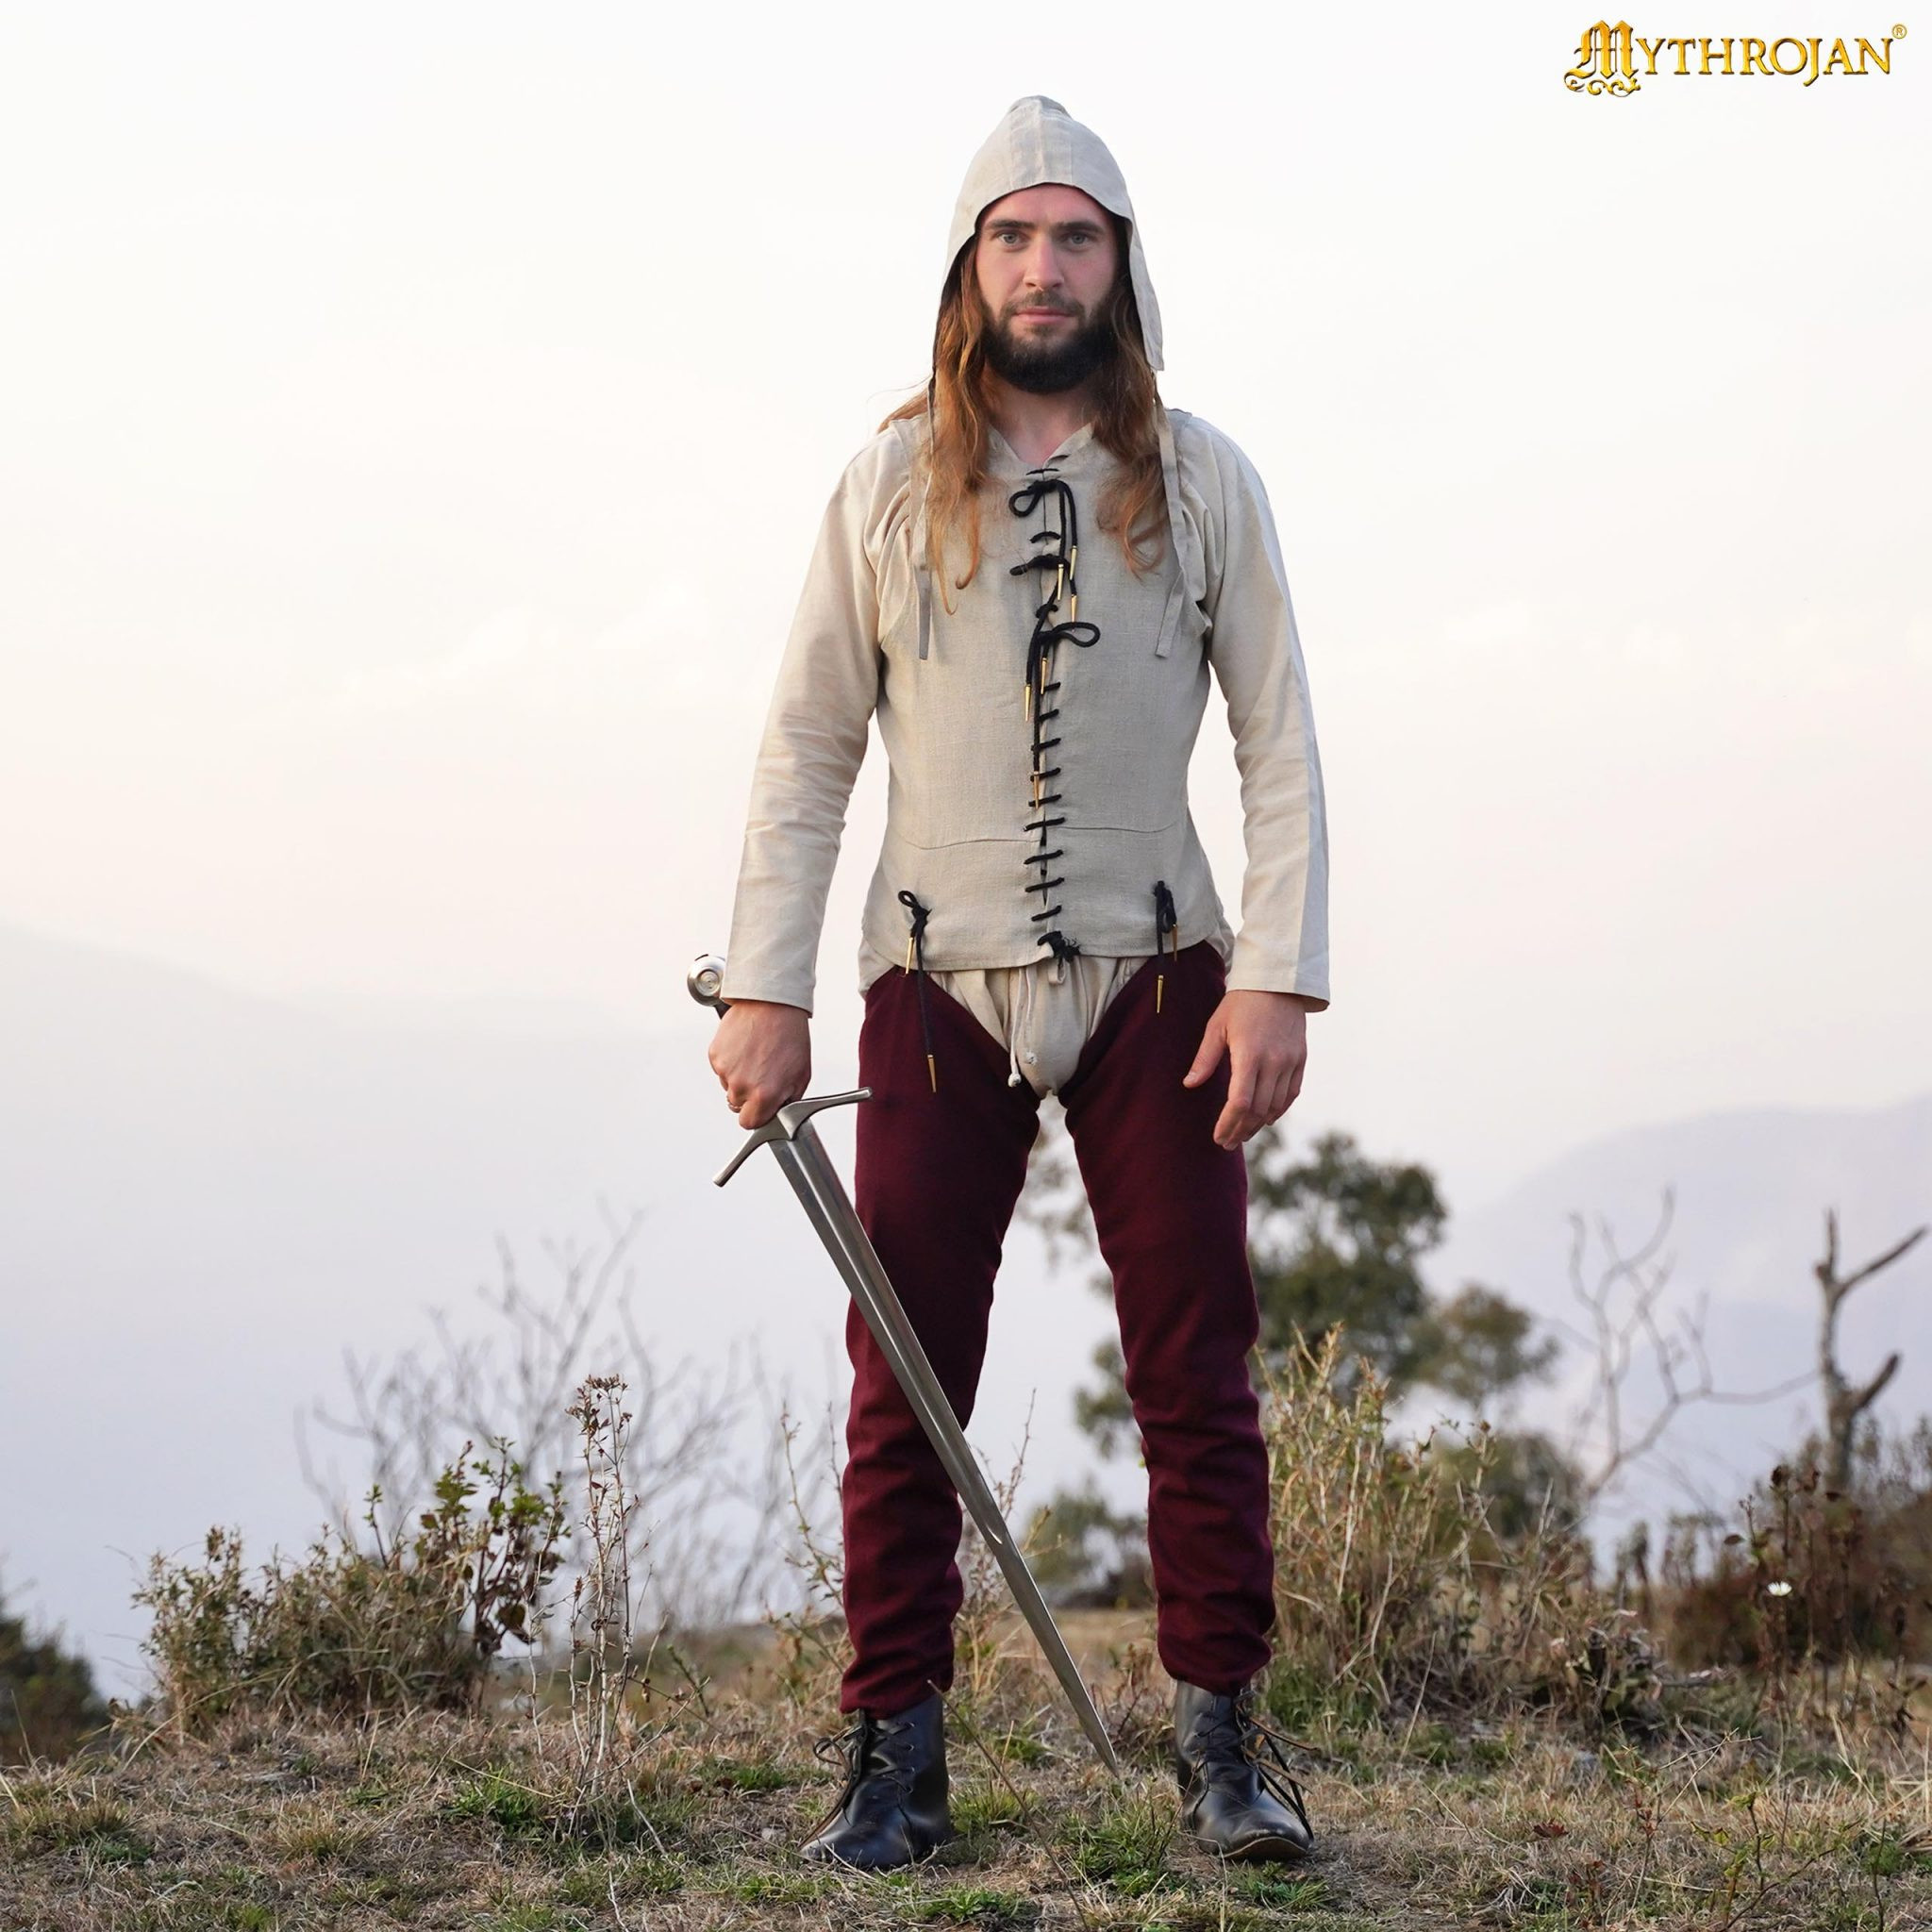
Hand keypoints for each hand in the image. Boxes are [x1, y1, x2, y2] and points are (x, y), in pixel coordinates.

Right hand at [707, 999, 811, 1127]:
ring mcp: (725, 1070)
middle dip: (748, 1095)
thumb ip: (787, 1101)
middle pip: (737, 1105)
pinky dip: (730, 1060)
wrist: (772, 1004)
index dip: (756, 1114)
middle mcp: (741, 1086)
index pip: (749, 1123)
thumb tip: (777, 1113)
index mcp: (764, 1095)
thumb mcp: (801, 1075)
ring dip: (739, 1076)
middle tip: (762, 1072)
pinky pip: (720, 1068)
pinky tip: (745, 1047)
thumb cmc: (789, 1035)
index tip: (761, 1105)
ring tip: (755, 1055)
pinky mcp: (715, 1055)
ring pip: (728, 1085)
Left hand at [1182, 989, 1310, 1149]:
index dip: (1228, 1123)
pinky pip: (1291, 1094)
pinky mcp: (1301, 1059)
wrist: (1278, 983)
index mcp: (1249, 1054)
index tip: (1218, 1137)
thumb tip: (1189, 1084)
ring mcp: (1290, 1061)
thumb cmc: (1241, 1004)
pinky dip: (1278, 1110)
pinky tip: (1265, 1119)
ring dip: (1258, 1124)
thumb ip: (1205, 1058)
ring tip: (1242, 1133)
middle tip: (1227, 1143)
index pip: (1240, 1102)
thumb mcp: (1216, 1026)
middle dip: (1240, 1130)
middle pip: (1257, 1109)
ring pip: (1275, 1106)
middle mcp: (1273, 1061)